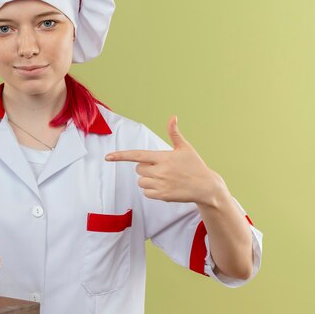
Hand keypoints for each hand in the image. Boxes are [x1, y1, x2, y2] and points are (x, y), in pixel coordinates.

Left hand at [105, 116, 226, 205]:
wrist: (206, 186)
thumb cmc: (194, 165)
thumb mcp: (185, 148)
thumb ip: (175, 133)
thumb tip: (173, 117)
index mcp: (163, 157)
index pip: (137, 155)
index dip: (121, 156)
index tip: (107, 157)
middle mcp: (160, 171)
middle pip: (138, 169)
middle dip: (146, 169)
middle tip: (162, 169)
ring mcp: (161, 184)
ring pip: (141, 182)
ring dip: (148, 180)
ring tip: (165, 179)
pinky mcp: (163, 196)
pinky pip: (146, 193)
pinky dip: (152, 191)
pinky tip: (165, 187)